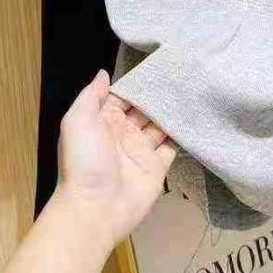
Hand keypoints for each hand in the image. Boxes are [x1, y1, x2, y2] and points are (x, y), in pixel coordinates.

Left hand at [55, 69, 176, 246]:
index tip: (155, 65)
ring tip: (190, 90)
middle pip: (143, 109)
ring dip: (171, 111)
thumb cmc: (84, 160)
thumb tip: (104, 73)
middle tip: (179, 73)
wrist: (96, 207)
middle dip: (157, 94)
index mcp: (103, 121)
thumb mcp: (78, 120)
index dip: (136, 83)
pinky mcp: (158, 166)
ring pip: (160, 125)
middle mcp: (123, 133)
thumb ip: (91, 95)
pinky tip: (194, 117)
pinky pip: (172, 146)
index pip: (122, 97)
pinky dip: (182, 134)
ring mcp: (141, 150)